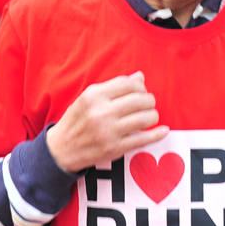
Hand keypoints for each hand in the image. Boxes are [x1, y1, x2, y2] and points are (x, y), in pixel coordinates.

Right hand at [46, 71, 168, 172]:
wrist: (61, 149)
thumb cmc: (78, 119)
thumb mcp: (90, 98)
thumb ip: (115, 86)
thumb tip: (140, 76)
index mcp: (94, 95)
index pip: (129, 84)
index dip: (140, 86)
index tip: (141, 91)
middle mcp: (101, 112)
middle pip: (140, 99)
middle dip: (149, 100)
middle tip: (147, 104)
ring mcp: (109, 131)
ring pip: (146, 118)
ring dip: (153, 116)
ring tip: (150, 117)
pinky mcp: (115, 148)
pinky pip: (144, 139)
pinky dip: (158, 134)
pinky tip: (163, 130)